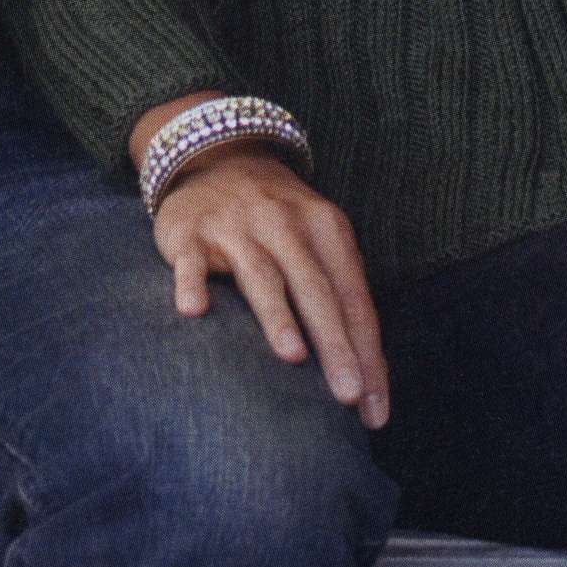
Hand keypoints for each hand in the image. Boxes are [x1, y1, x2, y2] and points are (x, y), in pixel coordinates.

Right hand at [147, 146, 390, 427]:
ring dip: (277, 315)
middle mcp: (287, 226)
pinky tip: (193, 311)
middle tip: (347, 395)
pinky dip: (192, 283)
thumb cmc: (278, 220)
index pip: (354, 300)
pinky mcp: (192, 232)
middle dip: (335, 344)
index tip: (374, 409)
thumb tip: (365, 372)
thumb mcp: (317, 241)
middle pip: (317, 290)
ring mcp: (238, 227)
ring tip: (292, 357)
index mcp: (327, 231)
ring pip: (262, 275)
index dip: (367, 354)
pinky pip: (192, 260)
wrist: (218, 157)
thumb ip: (337, 293)